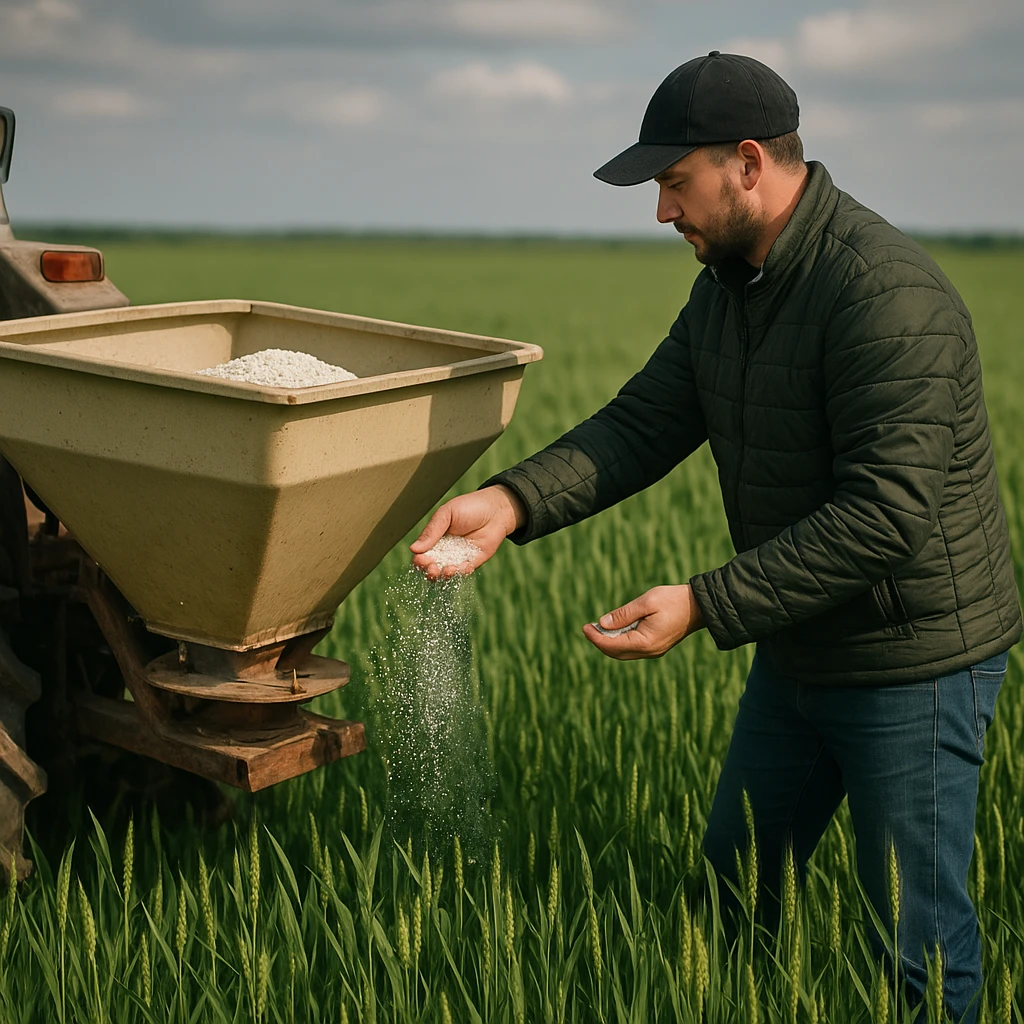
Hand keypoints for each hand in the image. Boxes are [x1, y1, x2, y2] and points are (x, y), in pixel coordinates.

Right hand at [410, 485, 525, 578]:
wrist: (496, 509)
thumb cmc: (470, 507)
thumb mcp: (446, 515)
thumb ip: (432, 531)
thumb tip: (413, 549)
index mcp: (435, 538)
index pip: (423, 554)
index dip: (420, 560)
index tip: (420, 559)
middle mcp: (445, 550)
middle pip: (432, 567)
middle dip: (430, 571)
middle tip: (432, 568)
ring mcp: (459, 557)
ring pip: (446, 573)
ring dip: (444, 575)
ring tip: (447, 570)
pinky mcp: (473, 561)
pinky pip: (464, 572)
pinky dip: (460, 572)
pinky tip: (460, 567)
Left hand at [583, 585, 704, 659]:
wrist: (700, 606)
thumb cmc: (673, 600)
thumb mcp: (646, 602)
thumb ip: (624, 614)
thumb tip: (602, 624)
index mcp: (646, 642)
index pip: (612, 646)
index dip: (596, 637)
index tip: (584, 627)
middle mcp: (649, 651)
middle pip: (616, 653)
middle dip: (600, 641)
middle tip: (588, 628)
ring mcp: (654, 651)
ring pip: (624, 653)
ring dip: (609, 642)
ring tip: (598, 628)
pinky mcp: (657, 647)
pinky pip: (633, 649)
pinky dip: (620, 641)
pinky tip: (615, 630)